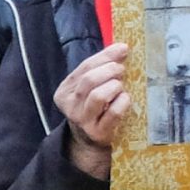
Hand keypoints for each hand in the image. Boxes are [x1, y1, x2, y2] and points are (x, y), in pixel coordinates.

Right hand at [53, 41, 128, 178]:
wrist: (88, 140)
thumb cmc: (93, 107)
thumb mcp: (89, 87)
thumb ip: (100, 68)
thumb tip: (121, 48)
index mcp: (64, 91)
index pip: (84, 67)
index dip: (105, 56)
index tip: (123, 50)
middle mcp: (70, 106)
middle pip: (89, 80)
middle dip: (110, 71)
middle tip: (121, 71)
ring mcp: (83, 120)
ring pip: (99, 96)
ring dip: (115, 87)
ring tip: (120, 87)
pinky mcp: (98, 132)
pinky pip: (113, 113)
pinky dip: (123, 102)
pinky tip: (125, 100)